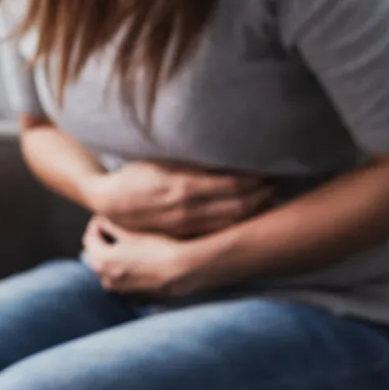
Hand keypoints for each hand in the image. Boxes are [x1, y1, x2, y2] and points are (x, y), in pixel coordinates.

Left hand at [82, 216, 228, 295]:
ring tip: (128, 244)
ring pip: (109, 269)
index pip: (89, 238)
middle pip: (97, 256)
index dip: (96, 225)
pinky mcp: (133, 297)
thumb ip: (112, 226)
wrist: (183, 271)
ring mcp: (120, 290)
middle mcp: (106, 279)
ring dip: (113, 257)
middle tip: (114, 228)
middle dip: (103, 241)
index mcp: (101, 261)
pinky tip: (140, 261)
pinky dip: (126, 270)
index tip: (104, 217)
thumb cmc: (159, 248)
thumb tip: (102, 221)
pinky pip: (123, 280)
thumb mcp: (132, 232)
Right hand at [84, 161, 271, 237]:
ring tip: (270, 199)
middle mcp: (188, 208)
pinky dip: (236, 224)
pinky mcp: (183, 233)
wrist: (110, 201)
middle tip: (278, 184)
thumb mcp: (162, 160)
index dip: (256, 179)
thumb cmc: (136, 174)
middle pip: (238, 205)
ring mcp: (186, 224)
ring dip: (254, 211)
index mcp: (184, 185)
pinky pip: (217, 231)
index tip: (269, 170)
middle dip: (262, 196)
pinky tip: (248, 216)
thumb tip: (224, 155)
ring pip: (230, 221)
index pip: (233, 184)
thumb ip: (192, 161)